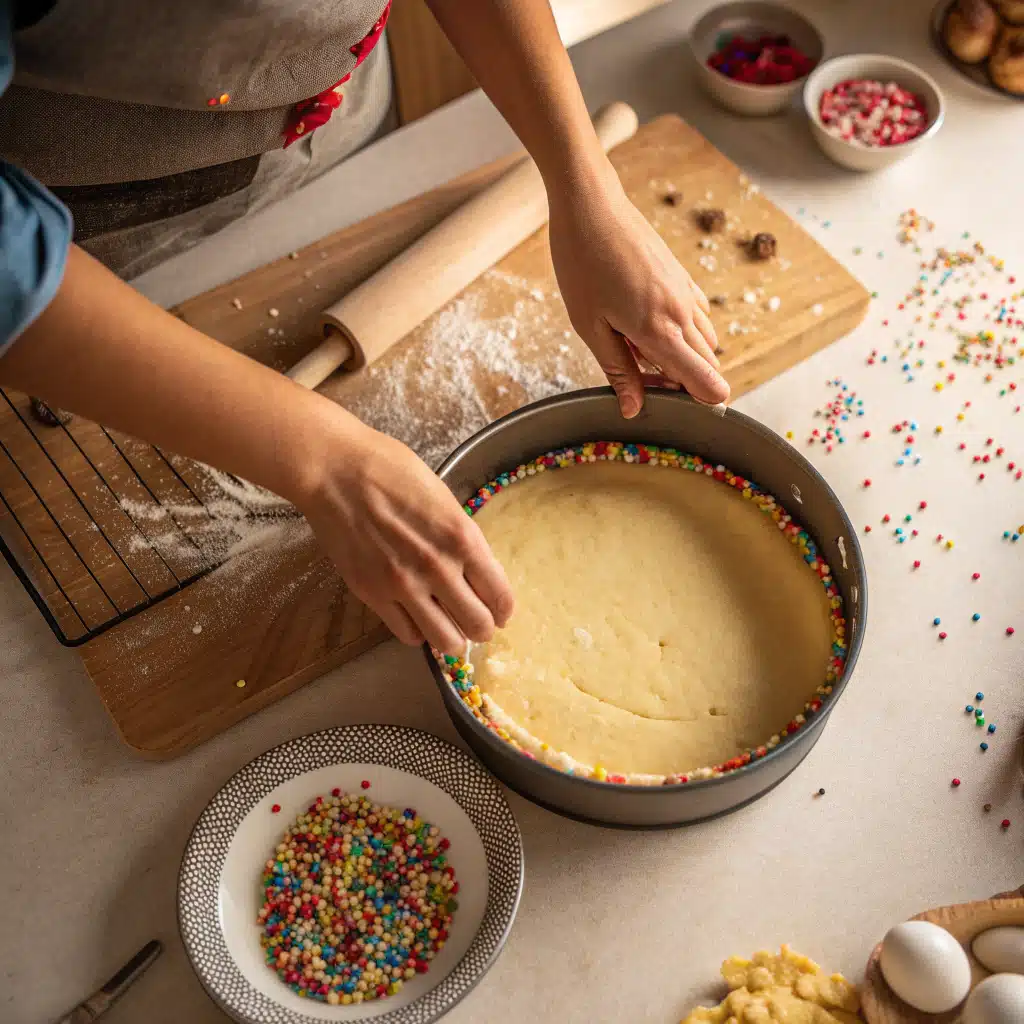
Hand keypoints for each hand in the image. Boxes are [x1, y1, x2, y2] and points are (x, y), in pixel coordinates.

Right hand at [298, 421, 513, 654]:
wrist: (334, 470)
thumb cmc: (390, 470)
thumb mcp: (443, 497)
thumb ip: (463, 537)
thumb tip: (479, 570)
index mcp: (462, 538)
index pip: (499, 595)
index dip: (504, 610)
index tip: (500, 613)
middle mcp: (437, 567)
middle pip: (477, 624)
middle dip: (482, 627)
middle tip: (476, 622)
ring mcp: (403, 585)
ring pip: (445, 640)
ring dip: (453, 638)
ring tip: (449, 627)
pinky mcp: (372, 594)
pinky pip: (407, 634)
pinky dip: (418, 632)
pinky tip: (418, 617)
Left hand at [548, 169, 729, 415]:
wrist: (591, 205)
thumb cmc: (581, 264)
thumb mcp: (589, 326)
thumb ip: (618, 370)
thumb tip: (634, 408)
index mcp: (659, 330)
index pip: (704, 379)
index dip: (704, 402)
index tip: (688, 414)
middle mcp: (682, 313)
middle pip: (706, 365)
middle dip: (684, 384)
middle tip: (642, 383)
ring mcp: (685, 292)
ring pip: (704, 341)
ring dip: (683, 358)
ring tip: (639, 352)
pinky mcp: (682, 276)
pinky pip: (697, 316)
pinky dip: (683, 332)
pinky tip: (648, 327)